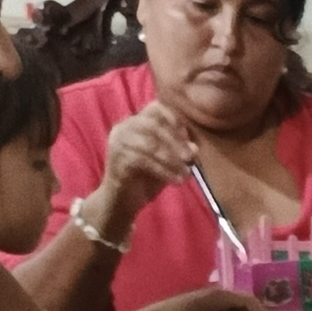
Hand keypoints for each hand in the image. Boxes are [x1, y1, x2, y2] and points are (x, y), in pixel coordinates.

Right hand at [94, 99, 202, 232]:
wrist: (122, 202)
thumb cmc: (145, 179)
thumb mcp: (167, 162)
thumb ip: (179, 152)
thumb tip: (195, 148)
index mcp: (135, 122)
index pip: (155, 108)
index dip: (174, 119)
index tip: (189, 137)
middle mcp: (123, 127)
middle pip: (153, 124)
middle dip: (175, 140)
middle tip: (190, 157)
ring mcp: (117, 142)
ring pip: (149, 144)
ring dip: (172, 159)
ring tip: (186, 173)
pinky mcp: (116, 159)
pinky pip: (143, 161)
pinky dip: (163, 171)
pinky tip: (176, 181)